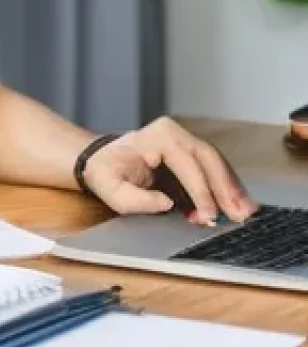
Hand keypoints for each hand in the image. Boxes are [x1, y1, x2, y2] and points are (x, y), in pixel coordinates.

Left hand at [81, 117, 257, 224]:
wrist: (102, 160)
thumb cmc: (106, 173)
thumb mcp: (111, 189)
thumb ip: (136, 199)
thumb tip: (167, 203)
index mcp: (155, 136)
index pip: (186, 162)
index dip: (201, 191)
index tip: (209, 215)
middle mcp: (173, 132)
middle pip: (208, 158)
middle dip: (225, 188)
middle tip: (239, 215)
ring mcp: (183, 137)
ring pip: (215, 161)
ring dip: (231, 187)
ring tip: (245, 211)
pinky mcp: (190, 149)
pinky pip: (213, 166)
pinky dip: (225, 184)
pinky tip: (237, 202)